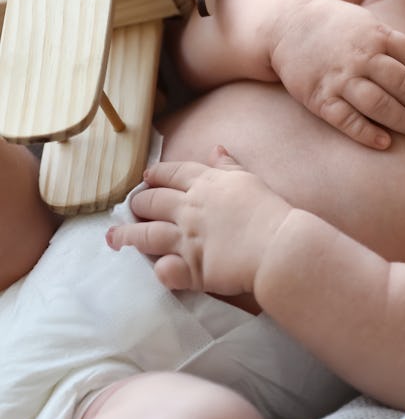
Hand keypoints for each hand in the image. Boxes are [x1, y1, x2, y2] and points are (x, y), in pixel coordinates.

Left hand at [106, 147, 290, 295]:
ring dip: (128, 236)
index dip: (156, 174)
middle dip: (137, 203)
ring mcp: (186, 240)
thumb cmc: (269, 210)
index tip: (146, 177)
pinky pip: (165, 270)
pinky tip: (153, 269)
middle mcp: (189, 209)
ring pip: (147, 235)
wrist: (278, 245)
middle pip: (153, 202)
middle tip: (130, 207)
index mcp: (205, 184)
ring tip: (113, 238)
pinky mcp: (191, 268)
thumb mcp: (248, 179)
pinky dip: (158, 269)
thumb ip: (228, 166)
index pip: (172, 174)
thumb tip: (215, 149)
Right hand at [270, 0, 404, 148]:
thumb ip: (392, 44)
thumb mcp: (367, 23)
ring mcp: (339, 78)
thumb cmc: (335, 26)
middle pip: (401, 85)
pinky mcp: (320, 97)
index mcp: (376, 35)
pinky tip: (384, 142)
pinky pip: (346, 120)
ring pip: (378, 104)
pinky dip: (367, 133)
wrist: (287, 25)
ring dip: (402, 120)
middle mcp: (361, 57)